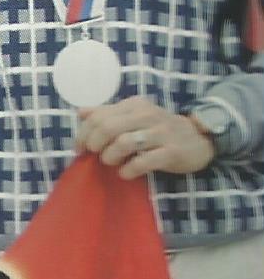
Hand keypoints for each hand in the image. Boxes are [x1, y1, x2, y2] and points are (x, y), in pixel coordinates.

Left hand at [76, 97, 214, 179]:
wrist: (198, 139)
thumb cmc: (159, 129)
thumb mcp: (134, 116)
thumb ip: (107, 114)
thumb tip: (80, 112)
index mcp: (134, 105)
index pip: (98, 116)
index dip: (83, 133)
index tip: (79, 148)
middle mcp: (147, 115)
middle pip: (107, 127)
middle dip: (94, 144)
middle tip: (94, 155)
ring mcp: (160, 133)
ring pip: (124, 142)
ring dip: (110, 156)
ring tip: (110, 163)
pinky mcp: (171, 152)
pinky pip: (143, 161)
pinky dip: (129, 169)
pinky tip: (125, 173)